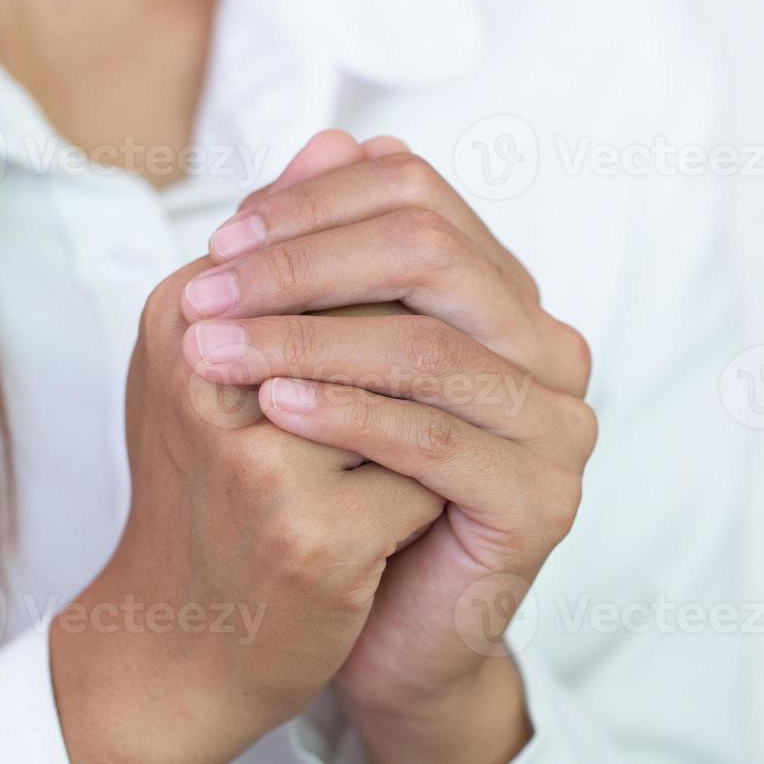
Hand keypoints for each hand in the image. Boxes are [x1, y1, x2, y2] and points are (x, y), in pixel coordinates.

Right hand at [50, 248, 443, 763]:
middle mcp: (203, 372)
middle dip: (432, 341)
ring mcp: (257, 458)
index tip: (441, 310)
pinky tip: (421, 519)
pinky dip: (436, 492)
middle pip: (379, 308)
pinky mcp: (310, 537)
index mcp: (177, 317)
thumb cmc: (213, 498)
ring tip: (449, 435)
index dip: (403, 278)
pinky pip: (424, 479)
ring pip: (413, 391)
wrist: (177, 648)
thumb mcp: (226, 367)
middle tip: (469, 366)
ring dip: (441, 413)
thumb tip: (350, 138)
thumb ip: (294, 259)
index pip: (327, 243)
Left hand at [184, 131, 596, 763]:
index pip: (422, 199)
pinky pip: (438, 441)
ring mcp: (559, 426)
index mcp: (508, 300)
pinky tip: (273, 411)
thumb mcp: (330, 358)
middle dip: (303, 261)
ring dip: (305, 338)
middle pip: (433, 253)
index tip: (219, 241)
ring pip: (429, 347)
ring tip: (209, 350)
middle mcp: (549, 349)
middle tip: (204, 290)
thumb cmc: (346, 487)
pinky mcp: (544, 503)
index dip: (314, 206)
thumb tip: (327, 135)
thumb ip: (335, 258)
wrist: (379, 629)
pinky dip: (349, 416)